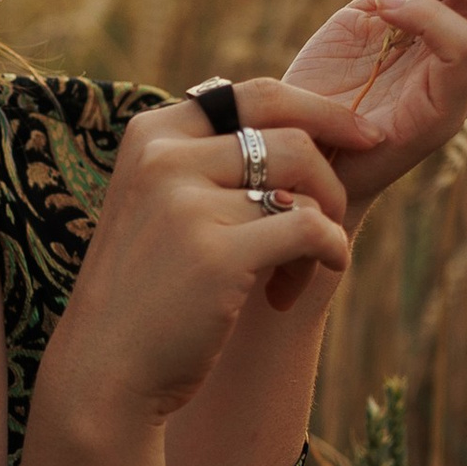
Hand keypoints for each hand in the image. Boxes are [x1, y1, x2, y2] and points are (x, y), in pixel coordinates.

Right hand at [41, 102, 352, 433]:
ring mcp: (186, 202)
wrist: (103, 370)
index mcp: (151, 135)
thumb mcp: (160, 205)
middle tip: (333, 223)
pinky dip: (326, 256)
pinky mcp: (216, 253)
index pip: (258, 95)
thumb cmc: (145, 291)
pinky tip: (294, 292)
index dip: (322, 110)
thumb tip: (307, 128)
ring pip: (305, 187)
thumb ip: (210, 162)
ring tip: (292, 276)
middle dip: (331, 180)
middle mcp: (163, 157)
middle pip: (292, 137)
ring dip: (320, 230)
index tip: (363, 136)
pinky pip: (310, 230)